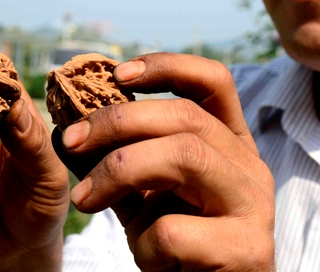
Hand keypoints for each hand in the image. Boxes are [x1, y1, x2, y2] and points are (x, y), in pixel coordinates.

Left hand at [54, 53, 274, 270]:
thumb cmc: (177, 250)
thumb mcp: (144, 197)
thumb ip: (117, 161)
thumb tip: (64, 130)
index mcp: (232, 145)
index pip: (214, 82)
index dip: (167, 66)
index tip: (118, 74)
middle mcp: (251, 168)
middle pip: (186, 117)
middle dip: (118, 122)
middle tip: (72, 140)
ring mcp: (254, 207)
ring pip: (184, 155)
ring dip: (120, 171)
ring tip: (85, 199)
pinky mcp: (246, 251)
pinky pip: (174, 230)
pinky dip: (143, 244)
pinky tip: (148, 260)